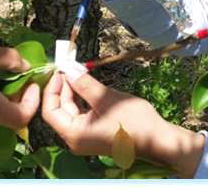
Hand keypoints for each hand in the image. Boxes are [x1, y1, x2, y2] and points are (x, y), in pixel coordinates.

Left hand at [42, 73, 204, 177]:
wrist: (157, 139)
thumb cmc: (134, 121)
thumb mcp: (108, 99)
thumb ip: (86, 85)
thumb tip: (69, 70)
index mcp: (74, 134)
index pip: (50, 111)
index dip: (52, 89)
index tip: (60, 71)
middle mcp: (75, 139)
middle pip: (60, 111)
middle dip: (64, 88)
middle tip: (71, 68)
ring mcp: (86, 137)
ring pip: (72, 112)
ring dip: (75, 93)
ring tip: (81, 73)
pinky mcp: (95, 134)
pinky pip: (83, 115)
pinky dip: (85, 101)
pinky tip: (90, 87)